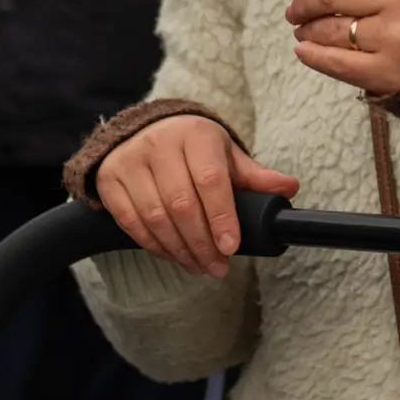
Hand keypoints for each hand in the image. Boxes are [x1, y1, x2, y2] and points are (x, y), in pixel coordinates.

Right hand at [96, 116, 298, 276]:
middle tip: (218, 268)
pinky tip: (173, 256)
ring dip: (179, 250)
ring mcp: (130, 161)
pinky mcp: (110, 180)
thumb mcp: (225, 154)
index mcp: (195, 135)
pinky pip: (130, 222)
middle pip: (181, 204)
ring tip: (200, 267)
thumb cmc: (193, 148)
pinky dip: (154, 245)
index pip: (210, 180)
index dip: (222, 217)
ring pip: (155, 216)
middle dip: (202, 244)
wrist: (143, 131)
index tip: (231, 247)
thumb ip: (254, 175)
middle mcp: (159, 144)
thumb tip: (289, 188)